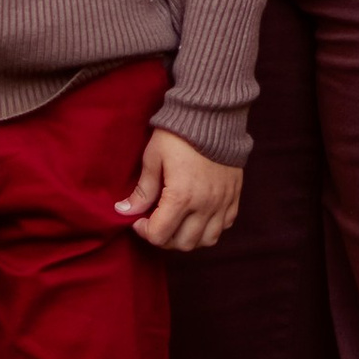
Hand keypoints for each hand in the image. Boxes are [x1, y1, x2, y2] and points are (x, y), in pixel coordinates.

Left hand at [117, 129, 243, 252]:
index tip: (138, 219)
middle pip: (183, 243)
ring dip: (188, 238)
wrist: (213, 114)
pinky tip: (198, 215)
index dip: (144, 231)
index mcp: (181, 197)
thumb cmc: (178, 135)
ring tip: (177, 223)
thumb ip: (142, 190)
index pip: (159, 235)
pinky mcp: (234, 195)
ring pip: (206, 240)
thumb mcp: (153, 158)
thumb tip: (124, 211)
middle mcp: (205, 205)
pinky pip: (224, 225)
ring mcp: (222, 202)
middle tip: (156, 222)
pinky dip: (210, 228)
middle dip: (164, 238)